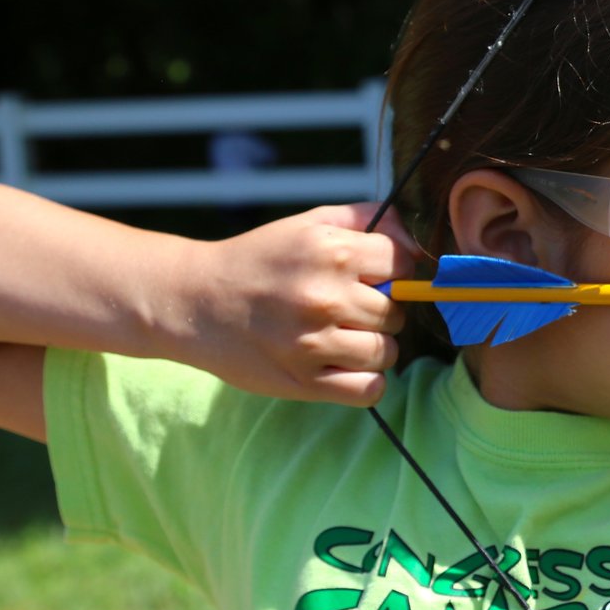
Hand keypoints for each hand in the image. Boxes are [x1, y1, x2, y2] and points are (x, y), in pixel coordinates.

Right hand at [177, 203, 421, 405]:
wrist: (194, 301)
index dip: (392, 273)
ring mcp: (315, 342)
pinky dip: (365, 382)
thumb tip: (415, 241)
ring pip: (387, 352)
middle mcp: (326, 296)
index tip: (370, 279)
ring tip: (341, 337)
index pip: (403, 265)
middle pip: (396, 312)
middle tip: (345, 310)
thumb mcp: (307, 224)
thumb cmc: (259, 260)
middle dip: (378, 311)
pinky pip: (370, 389)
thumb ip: (365, 220)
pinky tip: (344, 366)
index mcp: (331, 252)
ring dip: (372, 348)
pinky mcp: (304, 382)